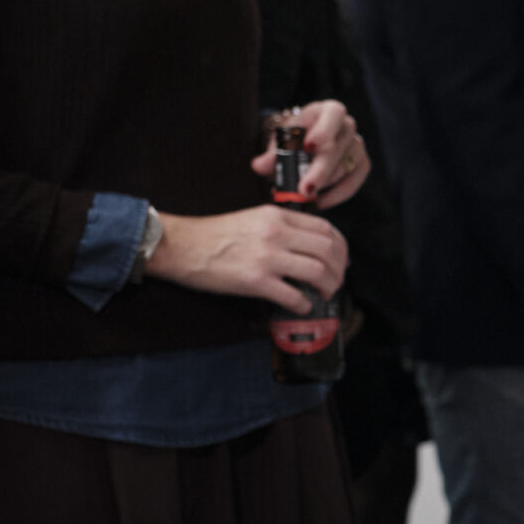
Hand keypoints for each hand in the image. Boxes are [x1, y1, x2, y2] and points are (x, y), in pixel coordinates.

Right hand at [147, 204, 347, 307]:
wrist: (181, 246)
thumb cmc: (214, 234)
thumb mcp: (254, 218)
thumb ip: (282, 226)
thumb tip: (309, 245)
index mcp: (277, 215)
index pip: (326, 228)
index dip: (341, 247)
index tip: (341, 260)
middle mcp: (276, 233)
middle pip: (328, 250)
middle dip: (339, 270)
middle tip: (336, 281)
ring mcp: (267, 257)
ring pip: (318, 271)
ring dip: (329, 287)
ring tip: (324, 294)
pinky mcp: (255, 281)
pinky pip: (293, 296)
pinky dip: (304, 305)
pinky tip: (302, 307)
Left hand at [247, 99, 368, 207]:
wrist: (306, 143)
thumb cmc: (294, 138)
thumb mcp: (281, 140)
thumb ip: (271, 153)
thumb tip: (259, 165)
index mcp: (328, 111)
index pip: (333, 114)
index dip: (323, 130)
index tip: (308, 146)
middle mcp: (347, 126)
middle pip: (337, 148)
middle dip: (319, 171)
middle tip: (304, 190)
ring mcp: (357, 145)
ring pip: (344, 167)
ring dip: (323, 185)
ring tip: (302, 196)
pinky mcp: (361, 164)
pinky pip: (353, 182)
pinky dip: (336, 195)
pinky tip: (319, 202)